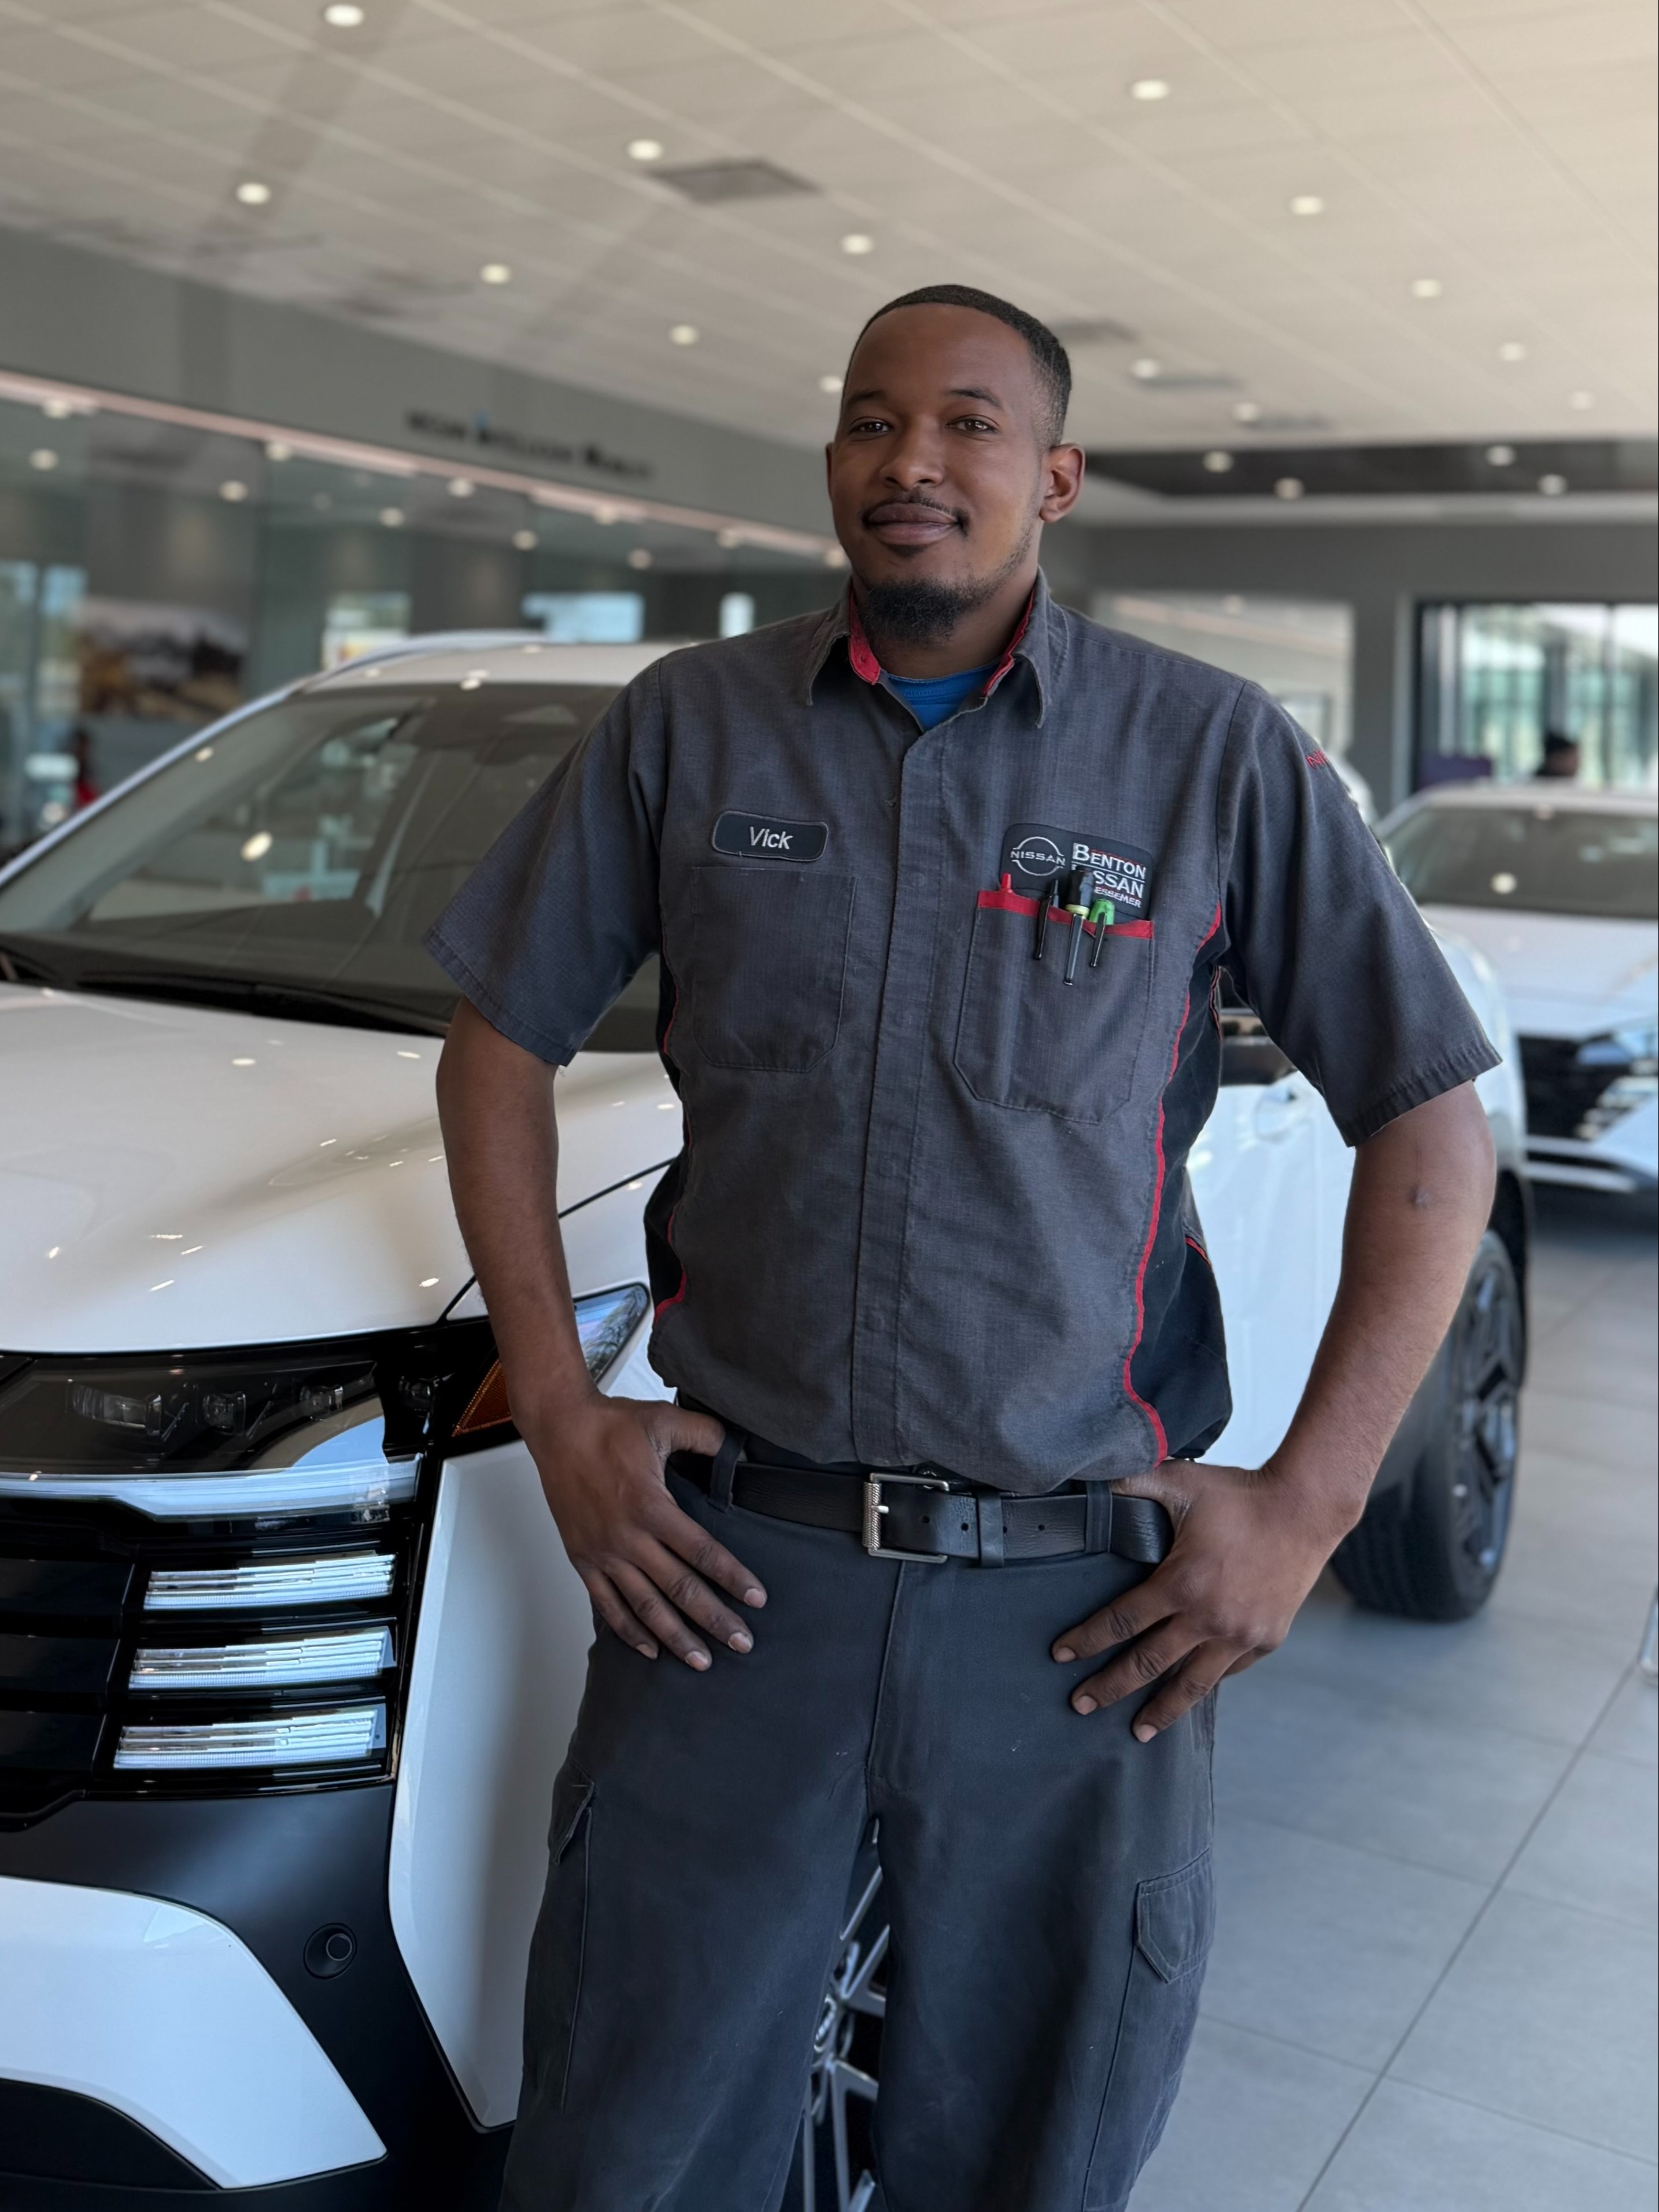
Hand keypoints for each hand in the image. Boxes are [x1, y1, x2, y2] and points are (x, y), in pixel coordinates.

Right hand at [521, 1395, 766, 1671]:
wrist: (558, 1429)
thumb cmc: (609, 1425)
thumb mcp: (666, 1420)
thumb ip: (707, 1436)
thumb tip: (741, 1450)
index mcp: (651, 1506)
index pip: (701, 1551)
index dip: (732, 1577)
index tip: (756, 1599)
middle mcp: (627, 1538)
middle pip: (679, 1588)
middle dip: (713, 1619)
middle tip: (742, 1643)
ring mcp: (603, 1553)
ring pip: (644, 1606)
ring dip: (674, 1636)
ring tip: (701, 1660)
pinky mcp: (583, 1559)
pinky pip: (607, 1605)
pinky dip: (628, 1631)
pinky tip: (650, 1649)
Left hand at [1051, 1458, 1351, 1737]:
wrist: (1307, 1508)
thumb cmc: (1240, 1493)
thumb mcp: (1181, 1480)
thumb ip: (1132, 1483)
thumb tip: (1089, 1477)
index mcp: (1183, 1583)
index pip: (1122, 1621)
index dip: (1087, 1640)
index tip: (1061, 1655)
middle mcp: (1210, 1618)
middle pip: (1148, 1664)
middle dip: (1109, 1688)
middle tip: (1080, 1706)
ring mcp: (1241, 1635)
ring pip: (1191, 1685)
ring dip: (1160, 1710)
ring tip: (1136, 1732)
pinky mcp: (1266, 1641)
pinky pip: (1225, 1672)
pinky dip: (1202, 1684)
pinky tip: (1185, 1695)